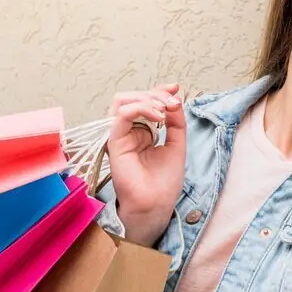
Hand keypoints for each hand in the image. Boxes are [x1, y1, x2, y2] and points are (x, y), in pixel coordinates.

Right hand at [106, 83, 186, 244]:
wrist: (157, 203)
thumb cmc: (164, 181)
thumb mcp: (177, 144)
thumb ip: (176, 121)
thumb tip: (174, 100)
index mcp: (142, 131)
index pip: (145, 102)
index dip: (159, 91)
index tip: (176, 89)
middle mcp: (128, 131)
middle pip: (132, 97)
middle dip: (155, 94)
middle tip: (173, 102)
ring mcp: (120, 135)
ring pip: (123, 101)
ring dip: (147, 98)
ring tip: (164, 109)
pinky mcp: (115, 141)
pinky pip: (122, 115)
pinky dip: (142, 108)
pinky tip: (158, 117)